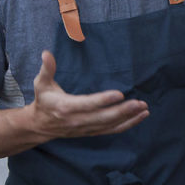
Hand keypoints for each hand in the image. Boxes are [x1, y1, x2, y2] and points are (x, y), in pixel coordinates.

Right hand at [30, 50, 148, 137]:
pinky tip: (140, 117)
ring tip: (144, 108)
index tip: (120, 94)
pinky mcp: (92, 131)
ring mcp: (86, 128)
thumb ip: (46, 69)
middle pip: (103, 117)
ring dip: (129, 117)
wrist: (40, 125)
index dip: (104, 100)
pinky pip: (112, 130)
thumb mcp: (41, 84)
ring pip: (110, 125)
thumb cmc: (44, 100)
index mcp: (66, 107)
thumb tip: (46, 53)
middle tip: (139, 103)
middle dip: (123, 111)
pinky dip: (127, 125)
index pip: (88, 104)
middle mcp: (77, 120)